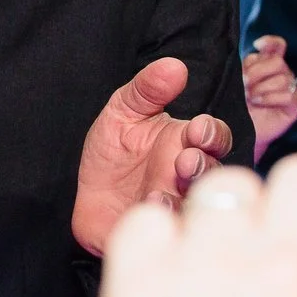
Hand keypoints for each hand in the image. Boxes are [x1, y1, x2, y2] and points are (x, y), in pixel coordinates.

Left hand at [71, 57, 233, 255]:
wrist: (83, 196)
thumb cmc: (112, 153)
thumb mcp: (122, 113)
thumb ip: (146, 90)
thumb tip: (173, 66)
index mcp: (186, 144)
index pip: (214, 136)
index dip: (211, 134)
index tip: (197, 130)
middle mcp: (188, 177)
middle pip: (212, 172)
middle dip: (202, 166)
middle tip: (184, 161)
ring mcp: (177, 205)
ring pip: (194, 204)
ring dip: (181, 197)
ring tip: (158, 192)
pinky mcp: (159, 230)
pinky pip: (168, 229)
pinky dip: (160, 221)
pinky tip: (144, 211)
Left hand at [242, 34, 296, 161]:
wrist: (239, 129)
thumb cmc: (236, 103)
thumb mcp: (236, 82)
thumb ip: (245, 66)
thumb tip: (253, 53)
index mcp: (267, 64)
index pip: (277, 46)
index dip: (271, 42)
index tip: (257, 44)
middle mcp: (282, 74)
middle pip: (278, 62)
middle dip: (257, 73)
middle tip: (244, 84)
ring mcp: (291, 89)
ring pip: (282, 79)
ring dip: (261, 88)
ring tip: (250, 98)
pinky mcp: (296, 106)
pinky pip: (288, 96)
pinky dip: (270, 99)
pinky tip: (259, 103)